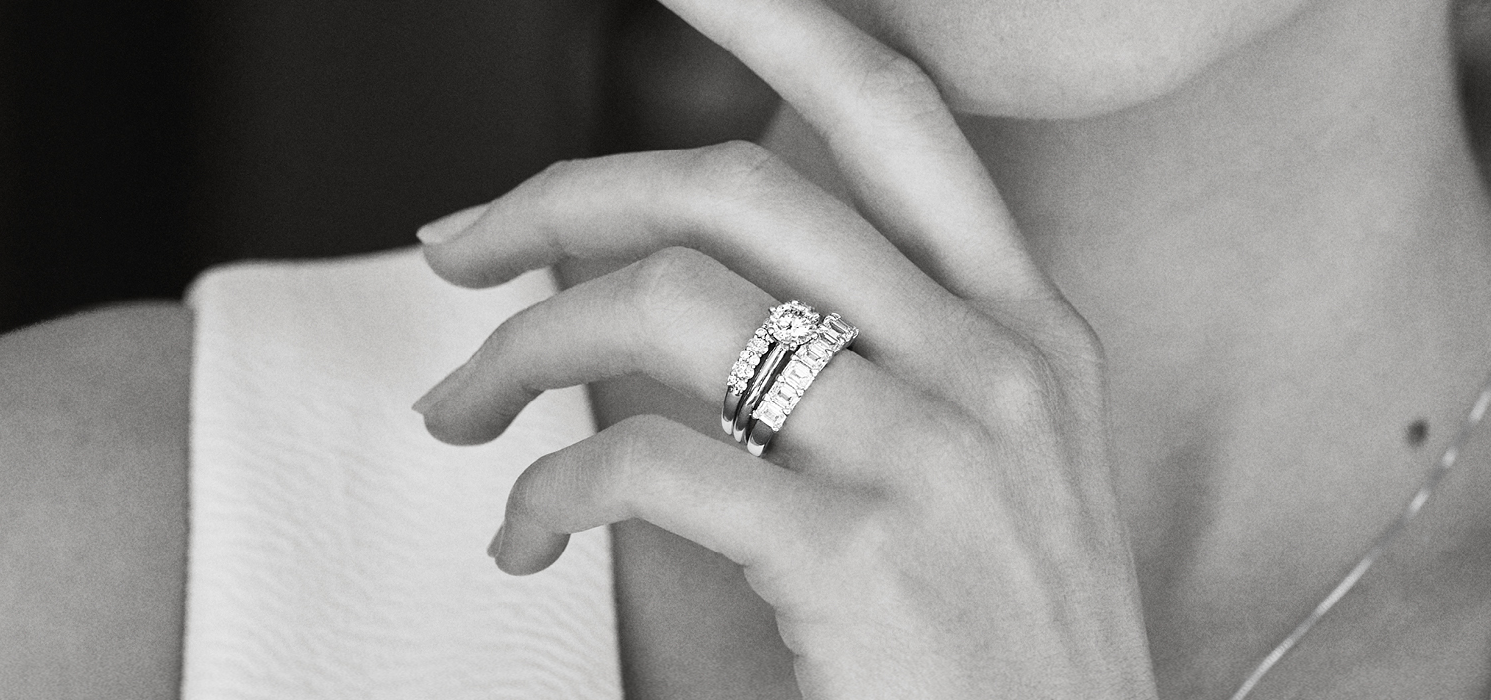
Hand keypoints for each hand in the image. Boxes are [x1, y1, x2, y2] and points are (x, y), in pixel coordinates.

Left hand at [411, 0, 1155, 695]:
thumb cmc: (1012, 657)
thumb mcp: (1010, 475)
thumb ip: (905, 361)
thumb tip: (715, 293)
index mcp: (1032, 330)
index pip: (896, 115)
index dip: (777, 19)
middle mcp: (993, 367)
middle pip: (740, 189)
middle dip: (561, 197)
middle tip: (458, 249)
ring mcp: (934, 458)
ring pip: (668, 309)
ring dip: (522, 351)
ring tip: (463, 412)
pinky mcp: (860, 560)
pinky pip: (650, 467)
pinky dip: (547, 493)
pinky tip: (524, 536)